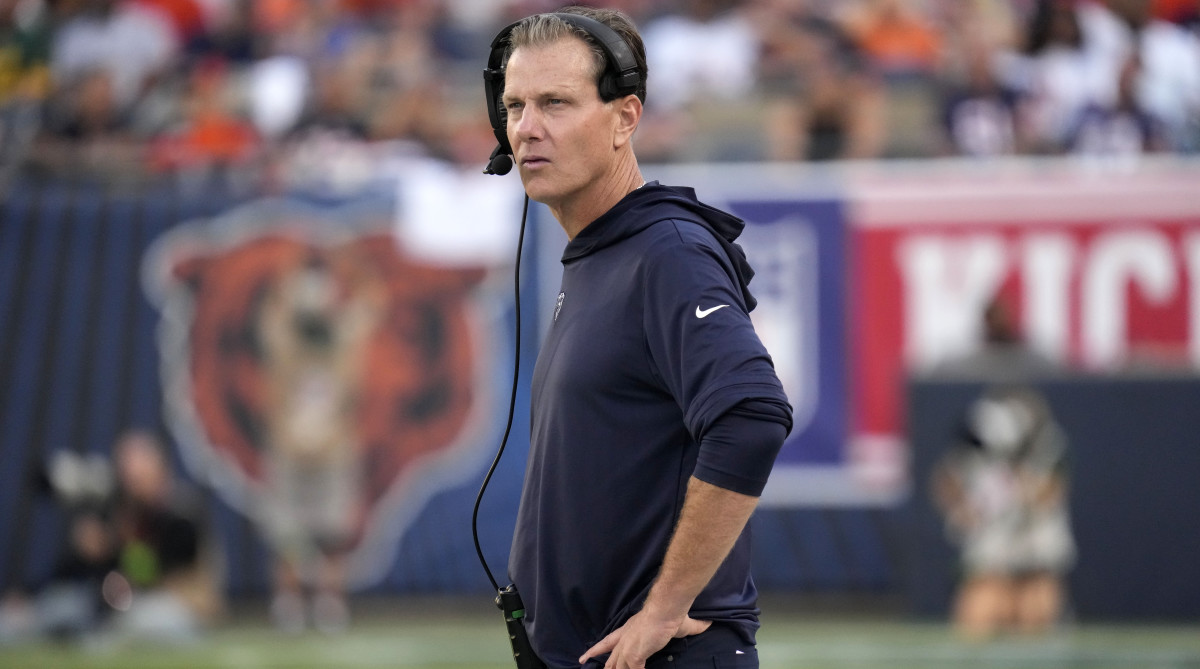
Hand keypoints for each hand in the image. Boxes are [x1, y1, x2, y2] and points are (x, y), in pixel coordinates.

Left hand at [578, 609, 710, 668]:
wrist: (666, 609)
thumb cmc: (671, 614)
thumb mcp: (679, 624)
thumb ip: (693, 626)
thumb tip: (708, 624)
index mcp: (629, 630)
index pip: (607, 642)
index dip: (596, 650)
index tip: (584, 657)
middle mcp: (624, 639)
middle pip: (610, 659)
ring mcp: (628, 648)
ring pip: (618, 668)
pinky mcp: (634, 655)